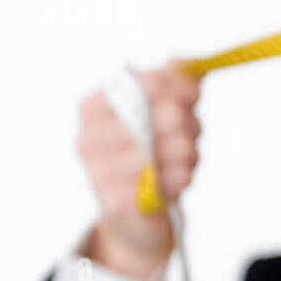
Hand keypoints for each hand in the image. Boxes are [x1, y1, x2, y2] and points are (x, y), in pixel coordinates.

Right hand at [75, 58, 201, 278]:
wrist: (135, 220)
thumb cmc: (148, 158)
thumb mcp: (160, 114)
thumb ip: (174, 81)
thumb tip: (192, 61)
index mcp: (93, 108)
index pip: (149, 81)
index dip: (182, 87)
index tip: (193, 97)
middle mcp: (88, 138)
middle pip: (166, 112)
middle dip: (190, 124)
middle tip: (188, 137)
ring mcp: (98, 172)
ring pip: (174, 146)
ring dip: (191, 153)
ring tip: (184, 161)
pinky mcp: (117, 203)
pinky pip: (170, 179)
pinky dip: (183, 177)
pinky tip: (178, 180)